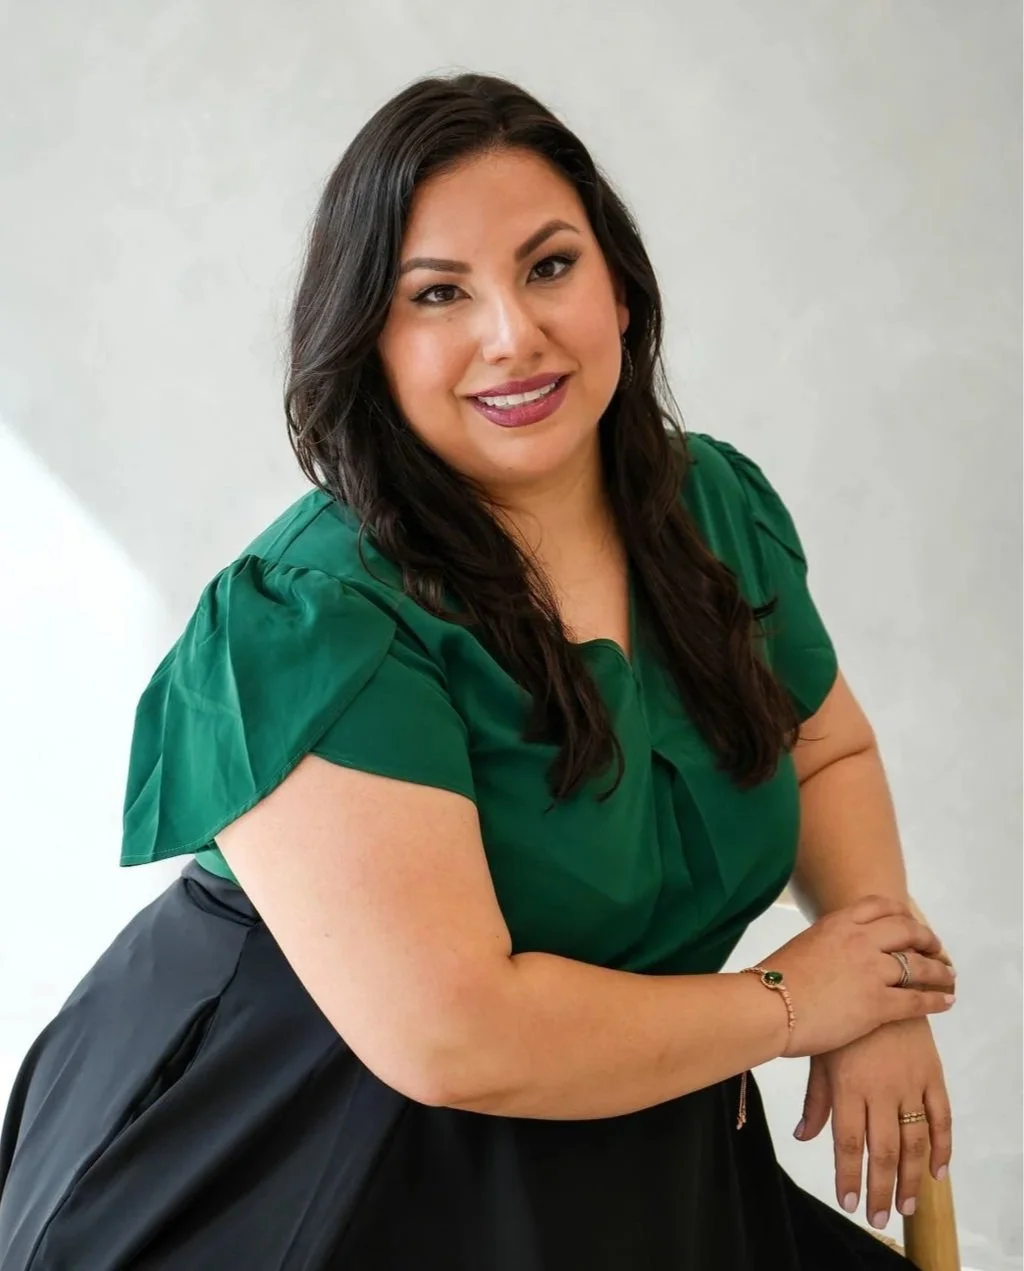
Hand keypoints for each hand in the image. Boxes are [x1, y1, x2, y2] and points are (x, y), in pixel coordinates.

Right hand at [760, 894, 955, 1056]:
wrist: (766, 1007)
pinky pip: (917, 1000)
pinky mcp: (877, 1004)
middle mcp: (860, 941)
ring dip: (939, 972)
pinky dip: (937, 1000)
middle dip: (928, 940)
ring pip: (919, 966)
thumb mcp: (802, 946)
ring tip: (949, 977)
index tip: (912, 923)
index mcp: (838, 923)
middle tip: (937, 950)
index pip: (880, 906)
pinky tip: (946, 1002)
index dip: (902, 914)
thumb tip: (832, 952)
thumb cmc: (773, 982)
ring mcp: (871, 972)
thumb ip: (825, 944)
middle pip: (907, 931)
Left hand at [794, 1018, 952, 1230]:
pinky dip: (943, 1147)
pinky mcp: (932, 1073)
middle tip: (879, 1217)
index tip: (849, 1203)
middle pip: (883, 1150)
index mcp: (848, 1085)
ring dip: (912, 1178)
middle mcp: (881, 1089)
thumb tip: (803, 1136)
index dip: (849, 1175)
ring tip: (906, 1206)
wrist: (875, 977)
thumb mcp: (821, 1056)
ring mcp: (910, 1082)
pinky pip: (943, 1116)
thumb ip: (816, 1100)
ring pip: (915, 1141)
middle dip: (881, 1188)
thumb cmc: (837, 1017)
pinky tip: (937, 1172)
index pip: (848, 1142)